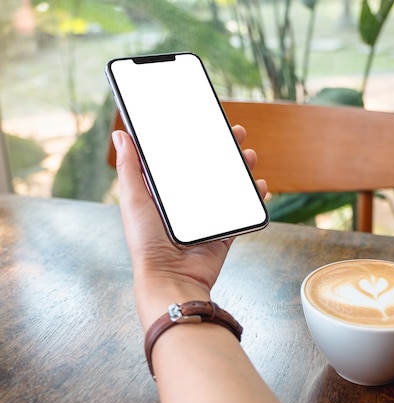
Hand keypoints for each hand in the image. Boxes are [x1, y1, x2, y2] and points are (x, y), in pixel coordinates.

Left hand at [112, 127, 266, 329]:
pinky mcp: (223, 232)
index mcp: (166, 194)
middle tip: (237, 133)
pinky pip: (242, 212)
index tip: (207, 122)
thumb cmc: (147, 242)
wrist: (170, 278)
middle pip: (211, 169)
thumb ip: (130, 168)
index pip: (184, 159)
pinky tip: (259, 186)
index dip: (196, 140)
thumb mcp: (134, 199)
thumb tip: (122, 135)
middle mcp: (188, 204)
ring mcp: (207, 218)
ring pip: (230, 187)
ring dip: (242, 170)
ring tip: (250, 156)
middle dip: (226, 149)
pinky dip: (254, 199)